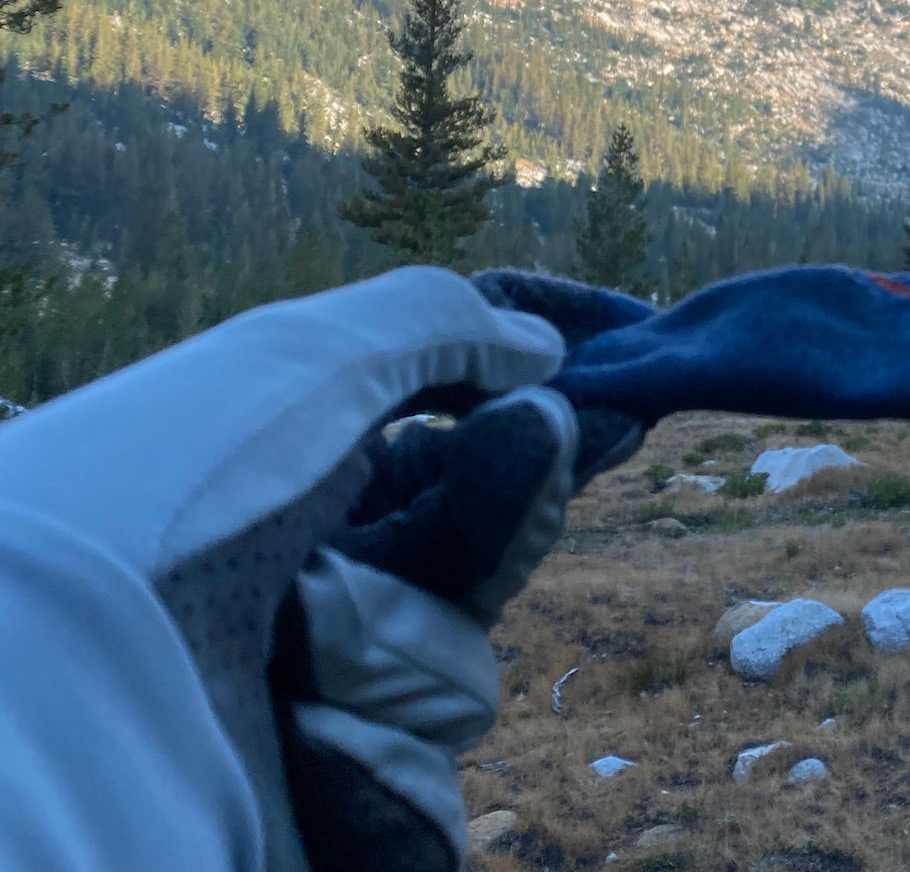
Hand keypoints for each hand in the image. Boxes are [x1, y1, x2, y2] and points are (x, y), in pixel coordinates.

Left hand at [0, 266, 612, 871]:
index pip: (445, 471)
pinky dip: (375, 783)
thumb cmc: (162, 496)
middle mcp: (292, 603)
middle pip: (475, 567)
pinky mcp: (321, 830)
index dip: (531, 445)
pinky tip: (299, 746)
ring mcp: (302, 720)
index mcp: (281, 499)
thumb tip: (539, 344)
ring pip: (450, 686)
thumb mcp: (300, 360)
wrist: (43, 697)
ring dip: (393, 654)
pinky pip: (418, 813)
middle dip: (504, 513)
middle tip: (539, 442)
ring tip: (288, 655)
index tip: (612, 408)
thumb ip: (433, 328)